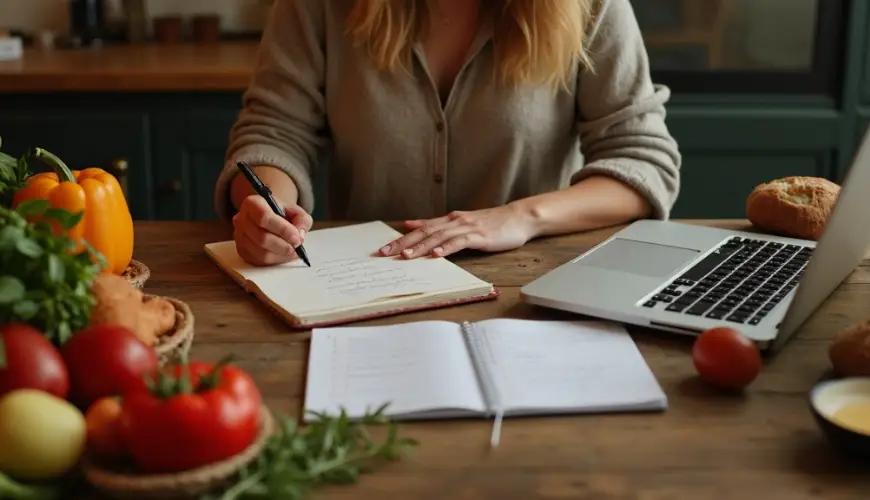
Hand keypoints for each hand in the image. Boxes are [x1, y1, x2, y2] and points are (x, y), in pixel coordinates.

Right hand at [232, 195, 312, 265]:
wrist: (269, 219)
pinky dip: (276, 260)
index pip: (265, 218)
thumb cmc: (281, 214)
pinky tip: (284, 254)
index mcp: (252, 204)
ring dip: (282, 255)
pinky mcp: (242, 252)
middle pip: (262, 238)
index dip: (283, 230)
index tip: (297, 238)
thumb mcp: (296, 211)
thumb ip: (302, 220)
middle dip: (284, 245)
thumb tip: (299, 235)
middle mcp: (241, 220)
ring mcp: (239, 237)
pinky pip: (260, 261)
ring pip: (261, 253)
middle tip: (297, 246)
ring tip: (294, 251)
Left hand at [380, 204, 535, 258]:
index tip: (384, 247)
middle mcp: (455, 221)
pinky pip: (459, 242)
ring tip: (405, 256)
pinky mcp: (479, 236)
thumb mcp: (464, 223)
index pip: (421, 228)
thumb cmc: (493, 224)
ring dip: (420, 246)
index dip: (401, 238)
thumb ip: (441, 226)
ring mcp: (467, 227)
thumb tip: (415, 226)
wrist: (519, 217)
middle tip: (385, 253)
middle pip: (424, 231)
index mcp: (451, 219)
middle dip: (403, 243)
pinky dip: (446, 249)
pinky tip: (436, 255)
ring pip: (438, 237)